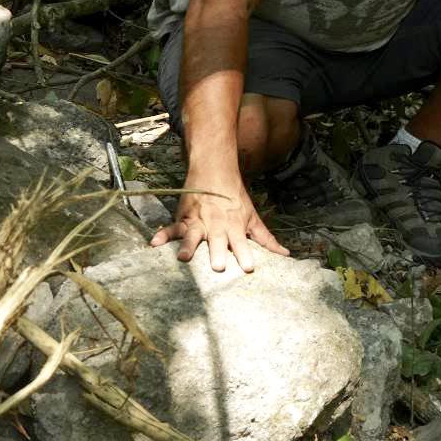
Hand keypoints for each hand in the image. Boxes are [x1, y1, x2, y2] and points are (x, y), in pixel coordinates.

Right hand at [149, 173, 287, 272]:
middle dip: (217, 253)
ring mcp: (198, 222)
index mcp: (235, 227)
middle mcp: (216, 226)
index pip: (241, 243)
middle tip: (217, 266)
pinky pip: (171, 228)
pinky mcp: (183, 218)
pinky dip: (163, 235)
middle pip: (217, 241)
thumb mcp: (253, 217)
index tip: (249, 268)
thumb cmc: (235, 199)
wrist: (215, 172)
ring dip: (189, 246)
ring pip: (193, 235)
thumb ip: (266, 238)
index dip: (245, 254)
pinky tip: (154, 244)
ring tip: (184, 258)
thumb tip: (286, 255)